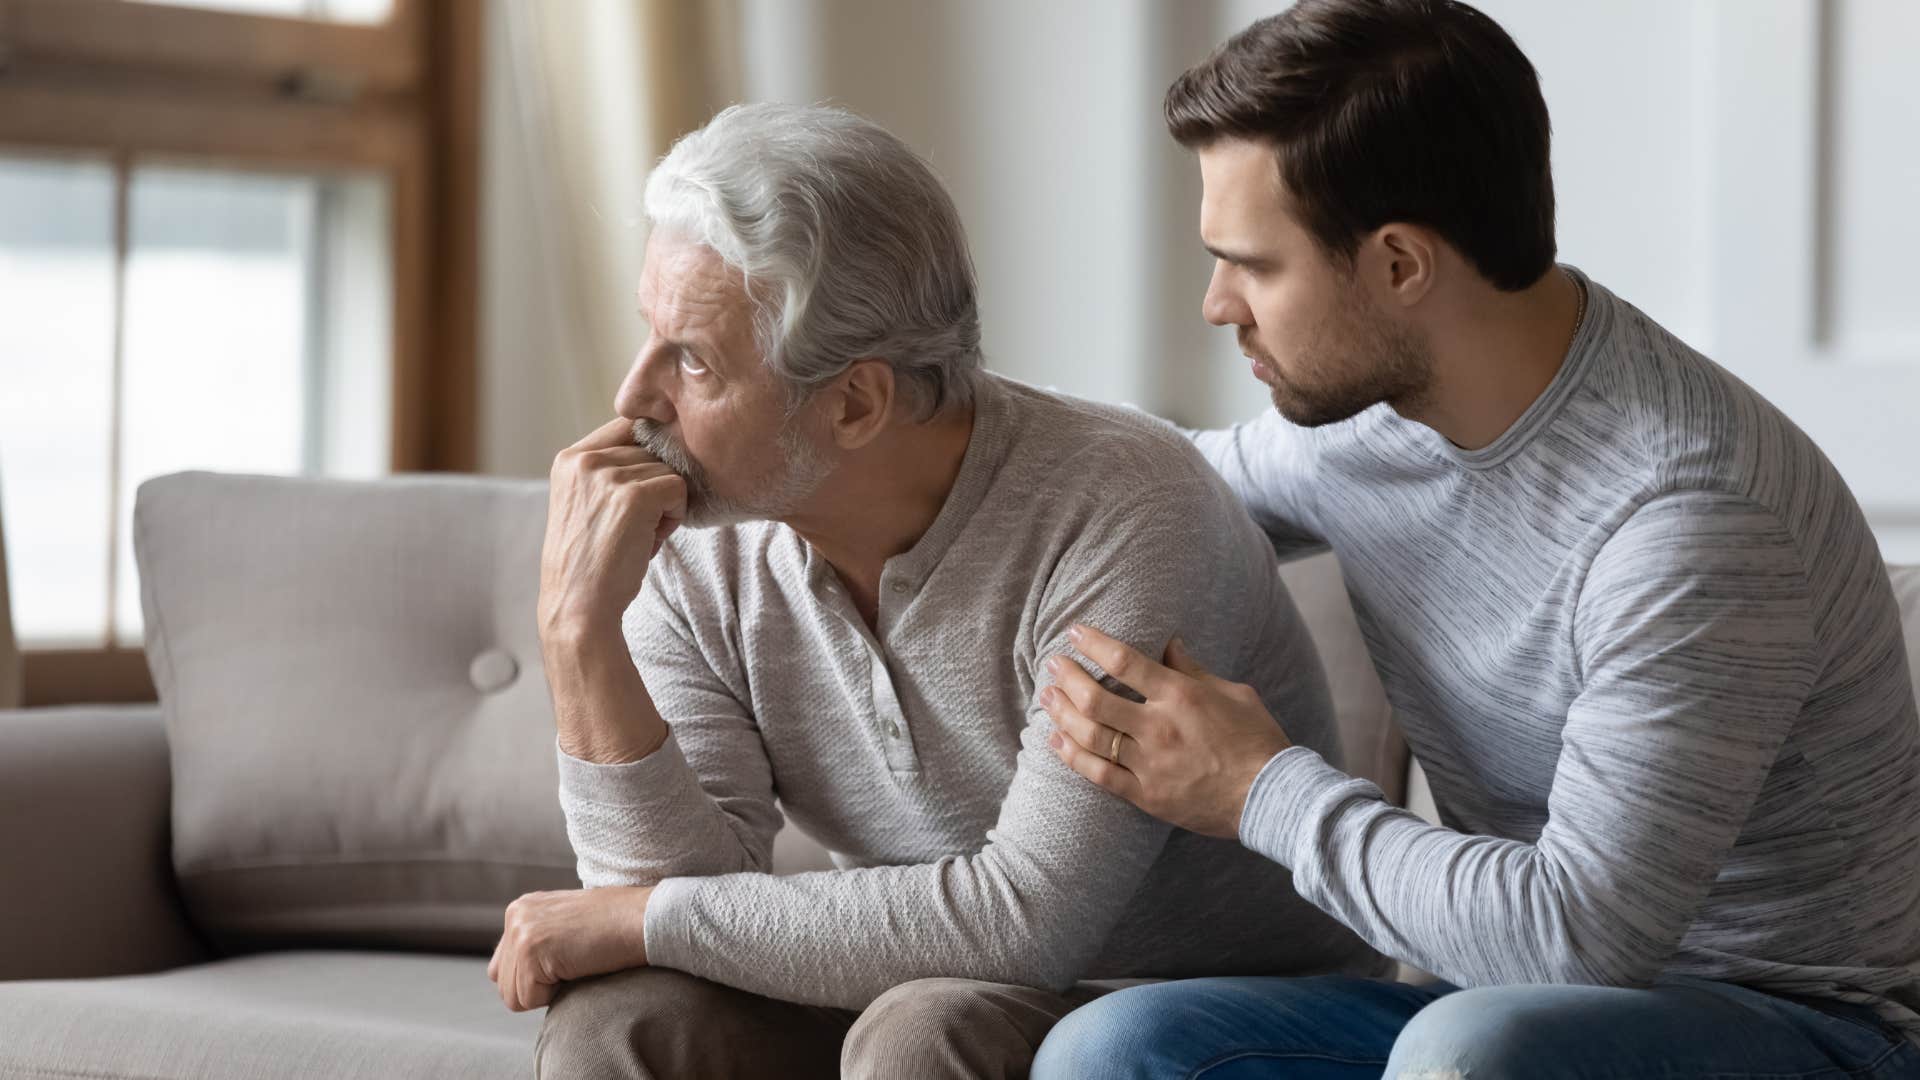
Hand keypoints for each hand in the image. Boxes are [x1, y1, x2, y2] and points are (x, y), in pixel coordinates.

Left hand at [488, 886, 652, 1011]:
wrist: (642, 919)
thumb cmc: (615, 927)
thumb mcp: (564, 926)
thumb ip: (537, 942)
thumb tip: (517, 977)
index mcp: (521, 909)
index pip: (502, 968)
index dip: (535, 979)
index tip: (567, 962)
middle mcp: (515, 915)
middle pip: (503, 984)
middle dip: (537, 988)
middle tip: (573, 965)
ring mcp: (521, 931)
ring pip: (513, 996)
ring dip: (546, 993)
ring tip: (576, 965)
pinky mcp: (530, 950)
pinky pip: (529, 999)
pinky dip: (555, 995)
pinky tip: (577, 967)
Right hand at [538, 417, 687, 637]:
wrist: (579, 607)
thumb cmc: (590, 561)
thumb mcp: (586, 502)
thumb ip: (610, 470)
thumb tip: (663, 440)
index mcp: (569, 458)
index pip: (627, 426)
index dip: (647, 455)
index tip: (643, 491)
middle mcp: (584, 459)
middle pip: (651, 449)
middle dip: (654, 486)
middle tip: (637, 525)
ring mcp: (607, 476)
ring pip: (667, 470)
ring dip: (665, 504)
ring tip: (639, 535)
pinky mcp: (633, 496)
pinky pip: (678, 489)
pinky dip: (674, 517)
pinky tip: (650, 540)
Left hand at [1040, 625, 1291, 838]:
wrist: (1270, 797)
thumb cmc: (1258, 740)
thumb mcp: (1233, 693)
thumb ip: (1194, 670)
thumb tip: (1170, 643)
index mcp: (1180, 696)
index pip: (1125, 662)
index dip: (1094, 644)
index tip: (1074, 632)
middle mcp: (1158, 727)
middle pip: (1095, 698)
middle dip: (1067, 677)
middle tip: (1052, 664)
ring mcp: (1148, 763)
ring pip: (1090, 735)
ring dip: (1061, 713)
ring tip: (1046, 697)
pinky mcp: (1145, 795)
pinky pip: (1098, 774)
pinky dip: (1072, 756)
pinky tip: (1055, 741)